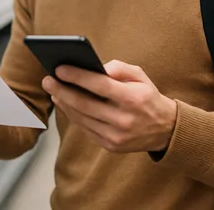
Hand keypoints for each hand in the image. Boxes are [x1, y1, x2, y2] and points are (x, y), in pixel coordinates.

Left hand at [42, 60, 177, 153]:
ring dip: (64, 104)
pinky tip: (65, 104)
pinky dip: (73, 115)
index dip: (77, 76)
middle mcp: (124, 119)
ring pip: (82, 118)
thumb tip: (97, 67)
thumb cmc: (148, 97)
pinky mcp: (111, 146)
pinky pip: (86, 129)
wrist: (166, 130)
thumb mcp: (140, 76)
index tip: (59, 69)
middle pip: (84, 104)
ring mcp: (116, 136)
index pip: (99, 85)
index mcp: (133, 99)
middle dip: (62, 90)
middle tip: (47, 80)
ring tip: (54, 91)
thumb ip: (119, 68)